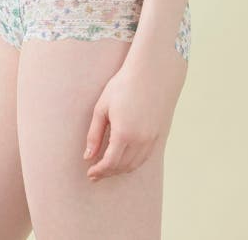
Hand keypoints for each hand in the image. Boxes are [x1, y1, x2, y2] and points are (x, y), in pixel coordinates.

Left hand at [82, 54, 185, 181]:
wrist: (151, 73)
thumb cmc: (123, 86)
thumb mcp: (102, 107)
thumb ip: (94, 134)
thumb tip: (88, 156)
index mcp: (123, 134)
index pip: (109, 163)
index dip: (98, 171)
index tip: (90, 174)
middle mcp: (140, 140)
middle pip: (122, 167)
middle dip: (108, 173)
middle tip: (96, 173)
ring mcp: (152, 139)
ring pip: (134, 165)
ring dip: (120, 170)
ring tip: (108, 167)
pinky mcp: (159, 135)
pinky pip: (145, 157)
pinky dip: (133, 163)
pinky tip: (124, 158)